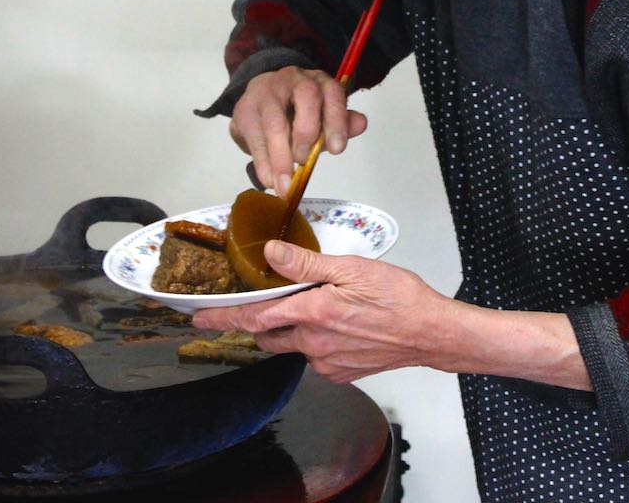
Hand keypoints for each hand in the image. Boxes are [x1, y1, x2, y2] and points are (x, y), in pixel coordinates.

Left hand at [193, 240, 453, 383]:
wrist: (432, 333)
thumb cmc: (399, 297)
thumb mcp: (352, 268)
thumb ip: (306, 264)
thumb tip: (271, 255)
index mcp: (312, 314)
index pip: (254, 318)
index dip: (223, 317)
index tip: (197, 316)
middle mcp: (313, 344)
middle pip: (267, 336)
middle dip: (258, 323)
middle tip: (258, 306)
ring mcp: (327, 363)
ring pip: (292, 346)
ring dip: (291, 330)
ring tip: (314, 310)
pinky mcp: (341, 374)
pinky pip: (315, 358)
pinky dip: (315, 342)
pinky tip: (338, 327)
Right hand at [229, 66, 368, 193]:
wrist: (259, 95)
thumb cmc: (296, 110)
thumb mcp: (321, 115)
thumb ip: (340, 122)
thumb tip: (361, 124)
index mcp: (319, 81)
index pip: (333, 93)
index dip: (336, 120)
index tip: (337, 149)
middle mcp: (294, 79)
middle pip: (306, 97)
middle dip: (307, 132)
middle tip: (304, 161)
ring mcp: (266, 92)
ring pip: (275, 120)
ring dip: (280, 156)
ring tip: (284, 185)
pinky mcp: (244, 109)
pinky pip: (253, 136)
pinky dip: (262, 162)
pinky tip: (268, 179)